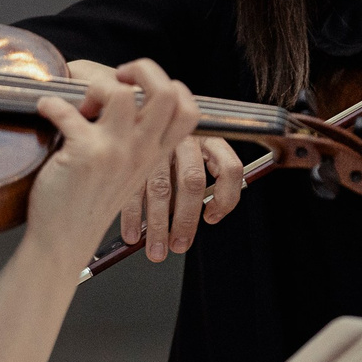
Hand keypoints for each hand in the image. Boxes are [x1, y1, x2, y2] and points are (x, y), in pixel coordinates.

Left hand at [27, 59, 199, 260]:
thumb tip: (126, 96)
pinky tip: (46, 110)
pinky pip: (67, 109)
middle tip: (119, 78)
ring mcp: (115, 152)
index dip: (172, 86)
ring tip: (82, 103)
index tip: (144, 87)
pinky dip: (50, 104)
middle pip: (166, 92)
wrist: (64, 238)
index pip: (188, 109)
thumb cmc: (90, 201)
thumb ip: (138, 140)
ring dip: (94, 87)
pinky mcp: (85, 153)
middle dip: (143, 69)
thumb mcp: (129, 172)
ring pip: (120, 93)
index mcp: (155, 153)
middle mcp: (141, 150)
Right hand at [120, 136, 249, 262]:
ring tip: (157, 250)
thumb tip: (203, 216)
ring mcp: (158, 144)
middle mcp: (187, 138)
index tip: (211, 218)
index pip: (230, 168)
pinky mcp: (133, 151)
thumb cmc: (175, 143)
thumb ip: (203, 179)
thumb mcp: (196, 151)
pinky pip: (133, 187)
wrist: (143, 111)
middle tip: (180, 244)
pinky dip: (132, 216)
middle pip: (193, 182)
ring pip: (161, 188)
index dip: (225, 199)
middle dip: (186, 220)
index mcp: (211, 138)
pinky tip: (133, 234)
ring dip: (158, 225)